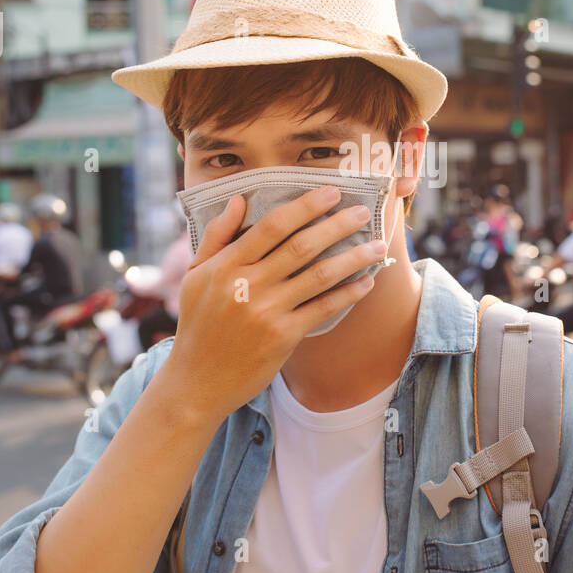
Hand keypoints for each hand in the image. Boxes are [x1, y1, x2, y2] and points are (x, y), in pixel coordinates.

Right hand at [159, 185, 386, 424]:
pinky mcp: (282, 337)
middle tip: (364, 212)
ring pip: (319, 275)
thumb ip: (216, 236)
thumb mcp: (194, 276)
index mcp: (226, 264)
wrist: (196, 381)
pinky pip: (323, 309)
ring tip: (377, 246)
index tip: (330, 191)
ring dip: (353, 258)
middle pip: (301, 245)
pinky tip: (366, 282)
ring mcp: (266, 311)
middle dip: (337, 225)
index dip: (305, 205)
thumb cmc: (197, 324)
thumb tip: (238, 200)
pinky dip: (348, 294)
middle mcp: (247, 284)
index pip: (272, 225)